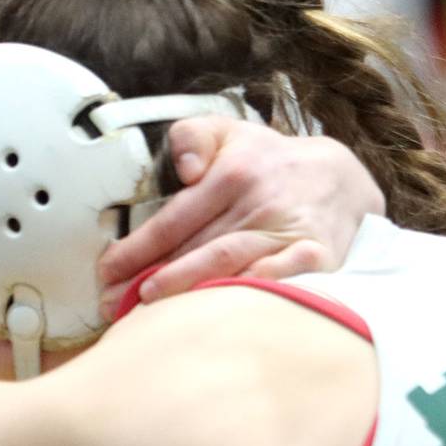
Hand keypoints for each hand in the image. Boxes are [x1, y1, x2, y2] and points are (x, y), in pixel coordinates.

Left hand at [98, 116, 383, 316]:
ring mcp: (288, 231)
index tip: (106, 271)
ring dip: (187, 290)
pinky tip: (215, 313)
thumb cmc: (265, 161)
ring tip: (148, 313)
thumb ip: (191, 137)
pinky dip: (247, 295)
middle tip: (113, 303)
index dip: (137, 248)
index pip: (173, 219)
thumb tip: (183, 169)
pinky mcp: (316, 256)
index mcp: (232, 174)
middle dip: (149, 278)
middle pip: (195, 248)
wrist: (339, 178)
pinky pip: (278, 280)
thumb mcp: (226, 132)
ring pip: (230, 265)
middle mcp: (260, 203)